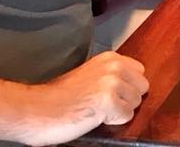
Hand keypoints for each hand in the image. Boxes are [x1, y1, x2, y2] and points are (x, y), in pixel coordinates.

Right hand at [21, 51, 147, 145]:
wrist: (37, 109)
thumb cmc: (60, 96)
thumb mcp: (90, 74)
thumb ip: (110, 74)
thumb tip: (132, 84)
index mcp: (110, 58)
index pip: (140, 72)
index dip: (127, 87)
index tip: (109, 94)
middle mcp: (114, 66)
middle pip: (142, 87)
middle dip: (127, 99)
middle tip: (102, 104)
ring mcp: (112, 83)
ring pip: (136, 103)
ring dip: (119, 111)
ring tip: (96, 110)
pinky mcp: (109, 102)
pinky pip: (126, 117)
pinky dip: (113, 122)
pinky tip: (94, 117)